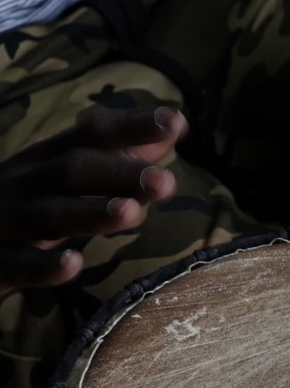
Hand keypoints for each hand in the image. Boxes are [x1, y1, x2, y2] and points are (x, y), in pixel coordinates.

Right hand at [0, 107, 187, 294]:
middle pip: (73, 170)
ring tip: (131, 212)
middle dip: (120, 173)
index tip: (175, 121)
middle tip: (165, 181)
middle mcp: (26, 182)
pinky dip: (44, 265)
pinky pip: (18, 264)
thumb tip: (175, 127)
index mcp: (48, 157)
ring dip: (91, 212)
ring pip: (50, 214)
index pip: (94, 134)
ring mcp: (7, 220)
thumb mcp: (69, 176)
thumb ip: (123, 154)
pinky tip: (73, 264)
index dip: (133, 126)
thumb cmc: (28, 203)